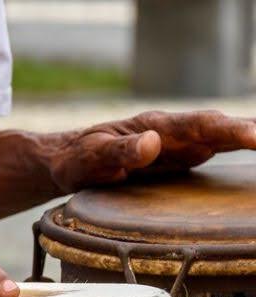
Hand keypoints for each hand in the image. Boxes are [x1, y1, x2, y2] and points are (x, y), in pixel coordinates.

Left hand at [47, 110, 255, 191]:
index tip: (255, 136)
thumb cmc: (77, 159)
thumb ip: (119, 150)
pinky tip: (251, 161)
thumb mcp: (91, 157)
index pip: (197, 124)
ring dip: (246, 140)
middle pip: (216, 128)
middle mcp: (170, 132)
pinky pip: (210, 152)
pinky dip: (234, 151)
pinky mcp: (176, 160)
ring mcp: (175, 145)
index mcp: (152, 126)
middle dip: (248, 133)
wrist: (69, 162)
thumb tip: (154, 142)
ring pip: (218, 139)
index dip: (229, 130)